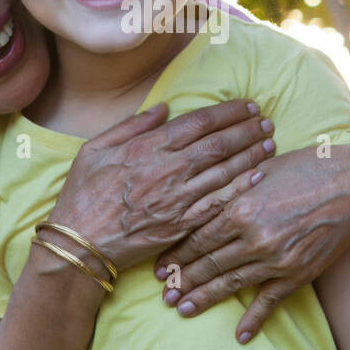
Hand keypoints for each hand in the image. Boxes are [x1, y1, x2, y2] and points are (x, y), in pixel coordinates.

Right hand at [50, 99, 276, 271]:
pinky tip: (260, 176)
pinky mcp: (182, 224)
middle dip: (248, 130)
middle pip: (219, 144)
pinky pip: (220, 203)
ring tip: (271, 143)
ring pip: (225, 171)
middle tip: (267, 121)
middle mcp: (167, 170)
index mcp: (148, 147)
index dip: (228, 112)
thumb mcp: (95, 148)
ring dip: (252, 155)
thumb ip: (132, 126)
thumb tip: (164, 109)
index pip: (199, 122)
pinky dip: (242, 187)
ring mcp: (177, 199)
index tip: (247, 106)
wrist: (79, 243)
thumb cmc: (83, 194)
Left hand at [153, 142, 349, 342]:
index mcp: (241, 208)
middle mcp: (254, 237)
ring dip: (204, 298)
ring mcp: (277, 259)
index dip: (176, 254)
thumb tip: (202, 198)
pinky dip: (254, 319)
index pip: (198, 237)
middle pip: (209, 263)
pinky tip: (239, 335)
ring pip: (231, 284)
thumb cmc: (307, 168)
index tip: (160, 267)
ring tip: (182, 309)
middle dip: (182, 280)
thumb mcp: (261, 170)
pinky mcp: (298, 273)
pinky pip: (270, 301)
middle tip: (163, 294)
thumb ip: (231, 188)